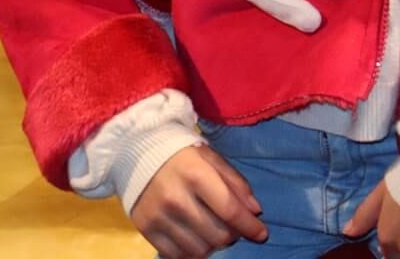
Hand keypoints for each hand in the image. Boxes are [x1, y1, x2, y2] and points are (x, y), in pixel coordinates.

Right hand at [129, 145, 267, 258]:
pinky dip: (191, 252)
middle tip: (232, 227)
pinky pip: (175, 255)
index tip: (262, 234)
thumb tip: (255, 211)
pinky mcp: (144, 229)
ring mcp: (158, 216)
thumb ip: (235, 183)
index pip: (229, 210)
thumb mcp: (212, 158)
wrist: (137, 151)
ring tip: (213, 231)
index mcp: (195, 174)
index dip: (249, 226)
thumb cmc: (182, 154)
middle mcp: (175, 198)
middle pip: (216, 234)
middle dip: (232, 235)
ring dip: (213, 245)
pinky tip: (196, 239)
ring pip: (198, 249)